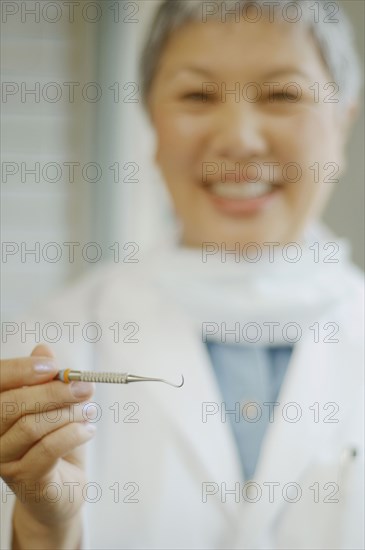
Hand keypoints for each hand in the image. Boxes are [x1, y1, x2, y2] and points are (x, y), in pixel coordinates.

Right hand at [0, 344, 95, 546]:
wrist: (61, 492)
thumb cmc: (55, 444)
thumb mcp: (52, 407)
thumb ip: (45, 380)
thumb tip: (43, 349)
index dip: (21, 370)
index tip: (53, 366)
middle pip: (12, 405)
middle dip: (53, 391)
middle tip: (85, 387)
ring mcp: (5, 460)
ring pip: (31, 426)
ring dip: (68, 413)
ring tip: (90, 409)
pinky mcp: (26, 480)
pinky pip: (48, 449)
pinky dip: (74, 433)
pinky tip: (89, 429)